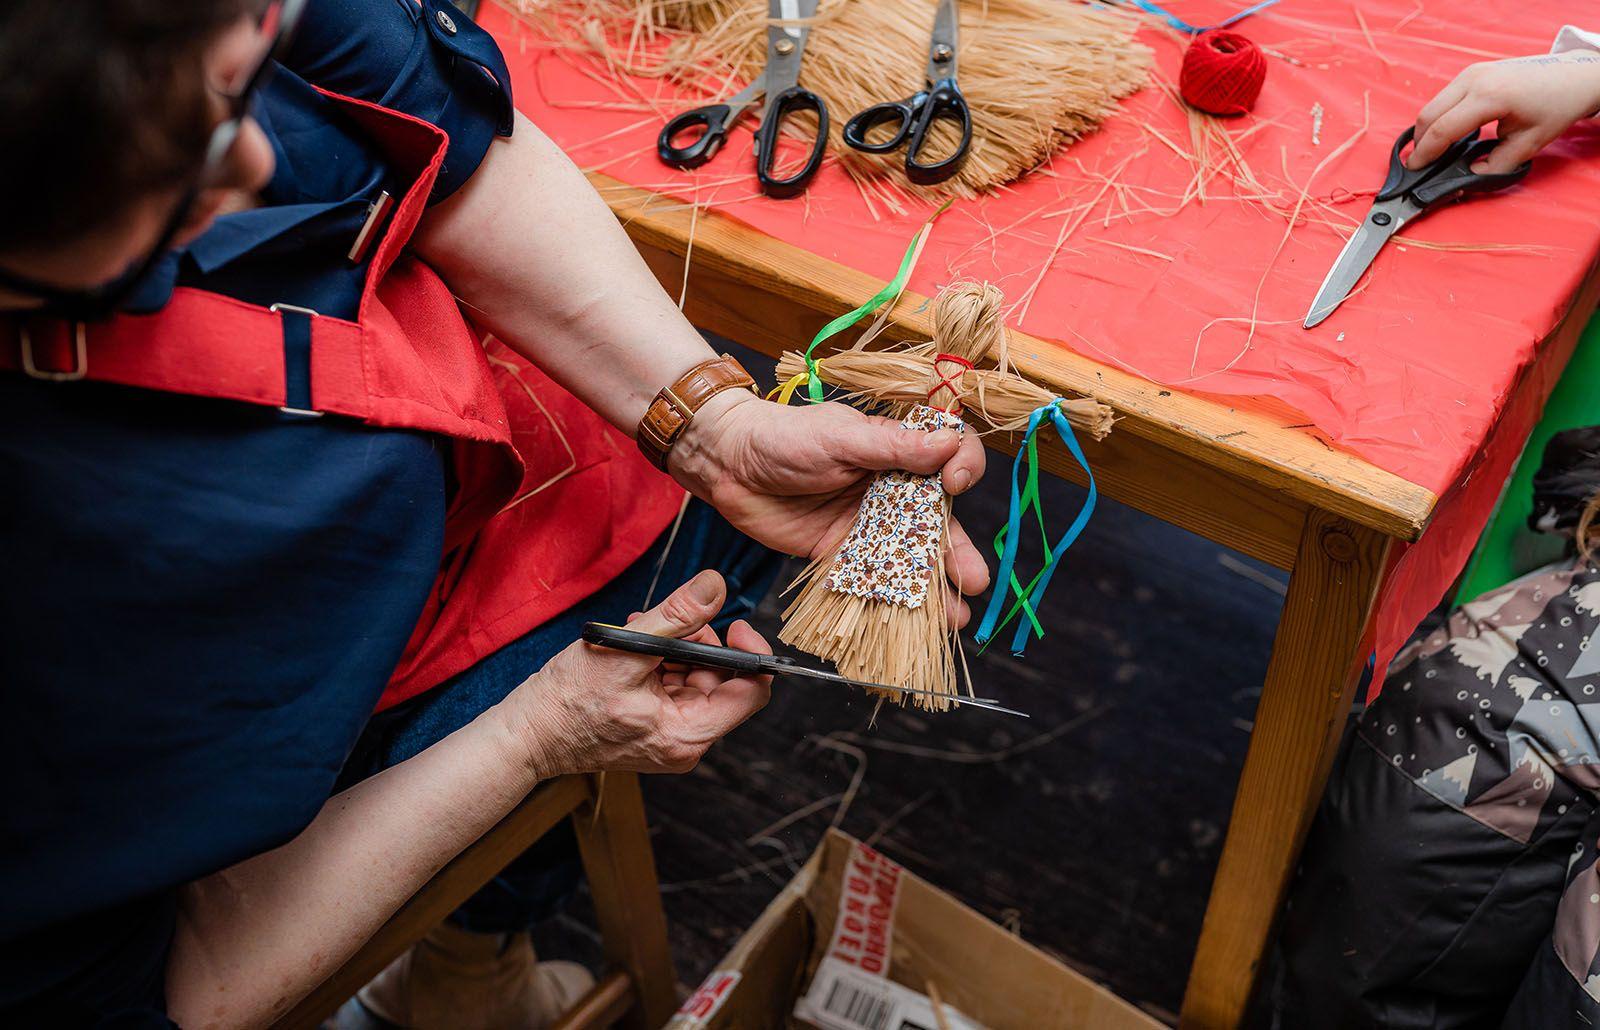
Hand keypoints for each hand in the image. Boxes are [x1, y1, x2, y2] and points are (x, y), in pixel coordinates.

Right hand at [509, 570, 771, 775]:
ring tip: (642, 630)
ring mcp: (669, 738)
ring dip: (677, 649)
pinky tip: (636, 647)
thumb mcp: (626, 649)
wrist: (525, 736)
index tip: (731, 621)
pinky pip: (674, 688)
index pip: (752, 692)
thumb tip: (716, 585)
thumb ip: (677, 616)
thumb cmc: (566, 702)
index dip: (749, 651)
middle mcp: (686, 743)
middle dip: (701, 643)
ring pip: (696, 680)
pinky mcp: (653, 730)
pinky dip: (661, 663)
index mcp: (688, 734)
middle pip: (723, 681)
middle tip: (670, 620)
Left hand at [668, 391, 991, 625]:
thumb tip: (948, 446)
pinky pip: (871, 580)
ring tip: (953, 615)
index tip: (953, 484)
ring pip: (909, 558)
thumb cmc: (783, 437)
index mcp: (897, 451)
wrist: (728, 465)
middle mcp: (890, 490)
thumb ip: (893, 447)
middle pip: (938, 522)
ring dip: (933, 587)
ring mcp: (867, 525)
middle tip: (971, 579)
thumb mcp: (840, 437)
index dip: (962, 469)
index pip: (950, 456)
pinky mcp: (840, 554)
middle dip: (957, 553)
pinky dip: (889, 602)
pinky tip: (908, 622)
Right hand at [1409, 51, 1599, 173]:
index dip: (1424, 154)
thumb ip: (1494, 166)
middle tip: (1418, 165)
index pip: (1443, 129)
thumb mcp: (1527, 145)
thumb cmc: (1555, 106)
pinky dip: (1438, 117)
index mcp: (1490, 97)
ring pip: (1433, 105)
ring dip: (1428, 130)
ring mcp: (1472, 72)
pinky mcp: (1473, 72)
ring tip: (1432, 152)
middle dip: (1419, 143)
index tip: (1414, 171)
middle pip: (1428, 115)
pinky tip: (1446, 133)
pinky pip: (1444, 97)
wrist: (1574, 76)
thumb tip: (1467, 176)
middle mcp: (1475, 79)